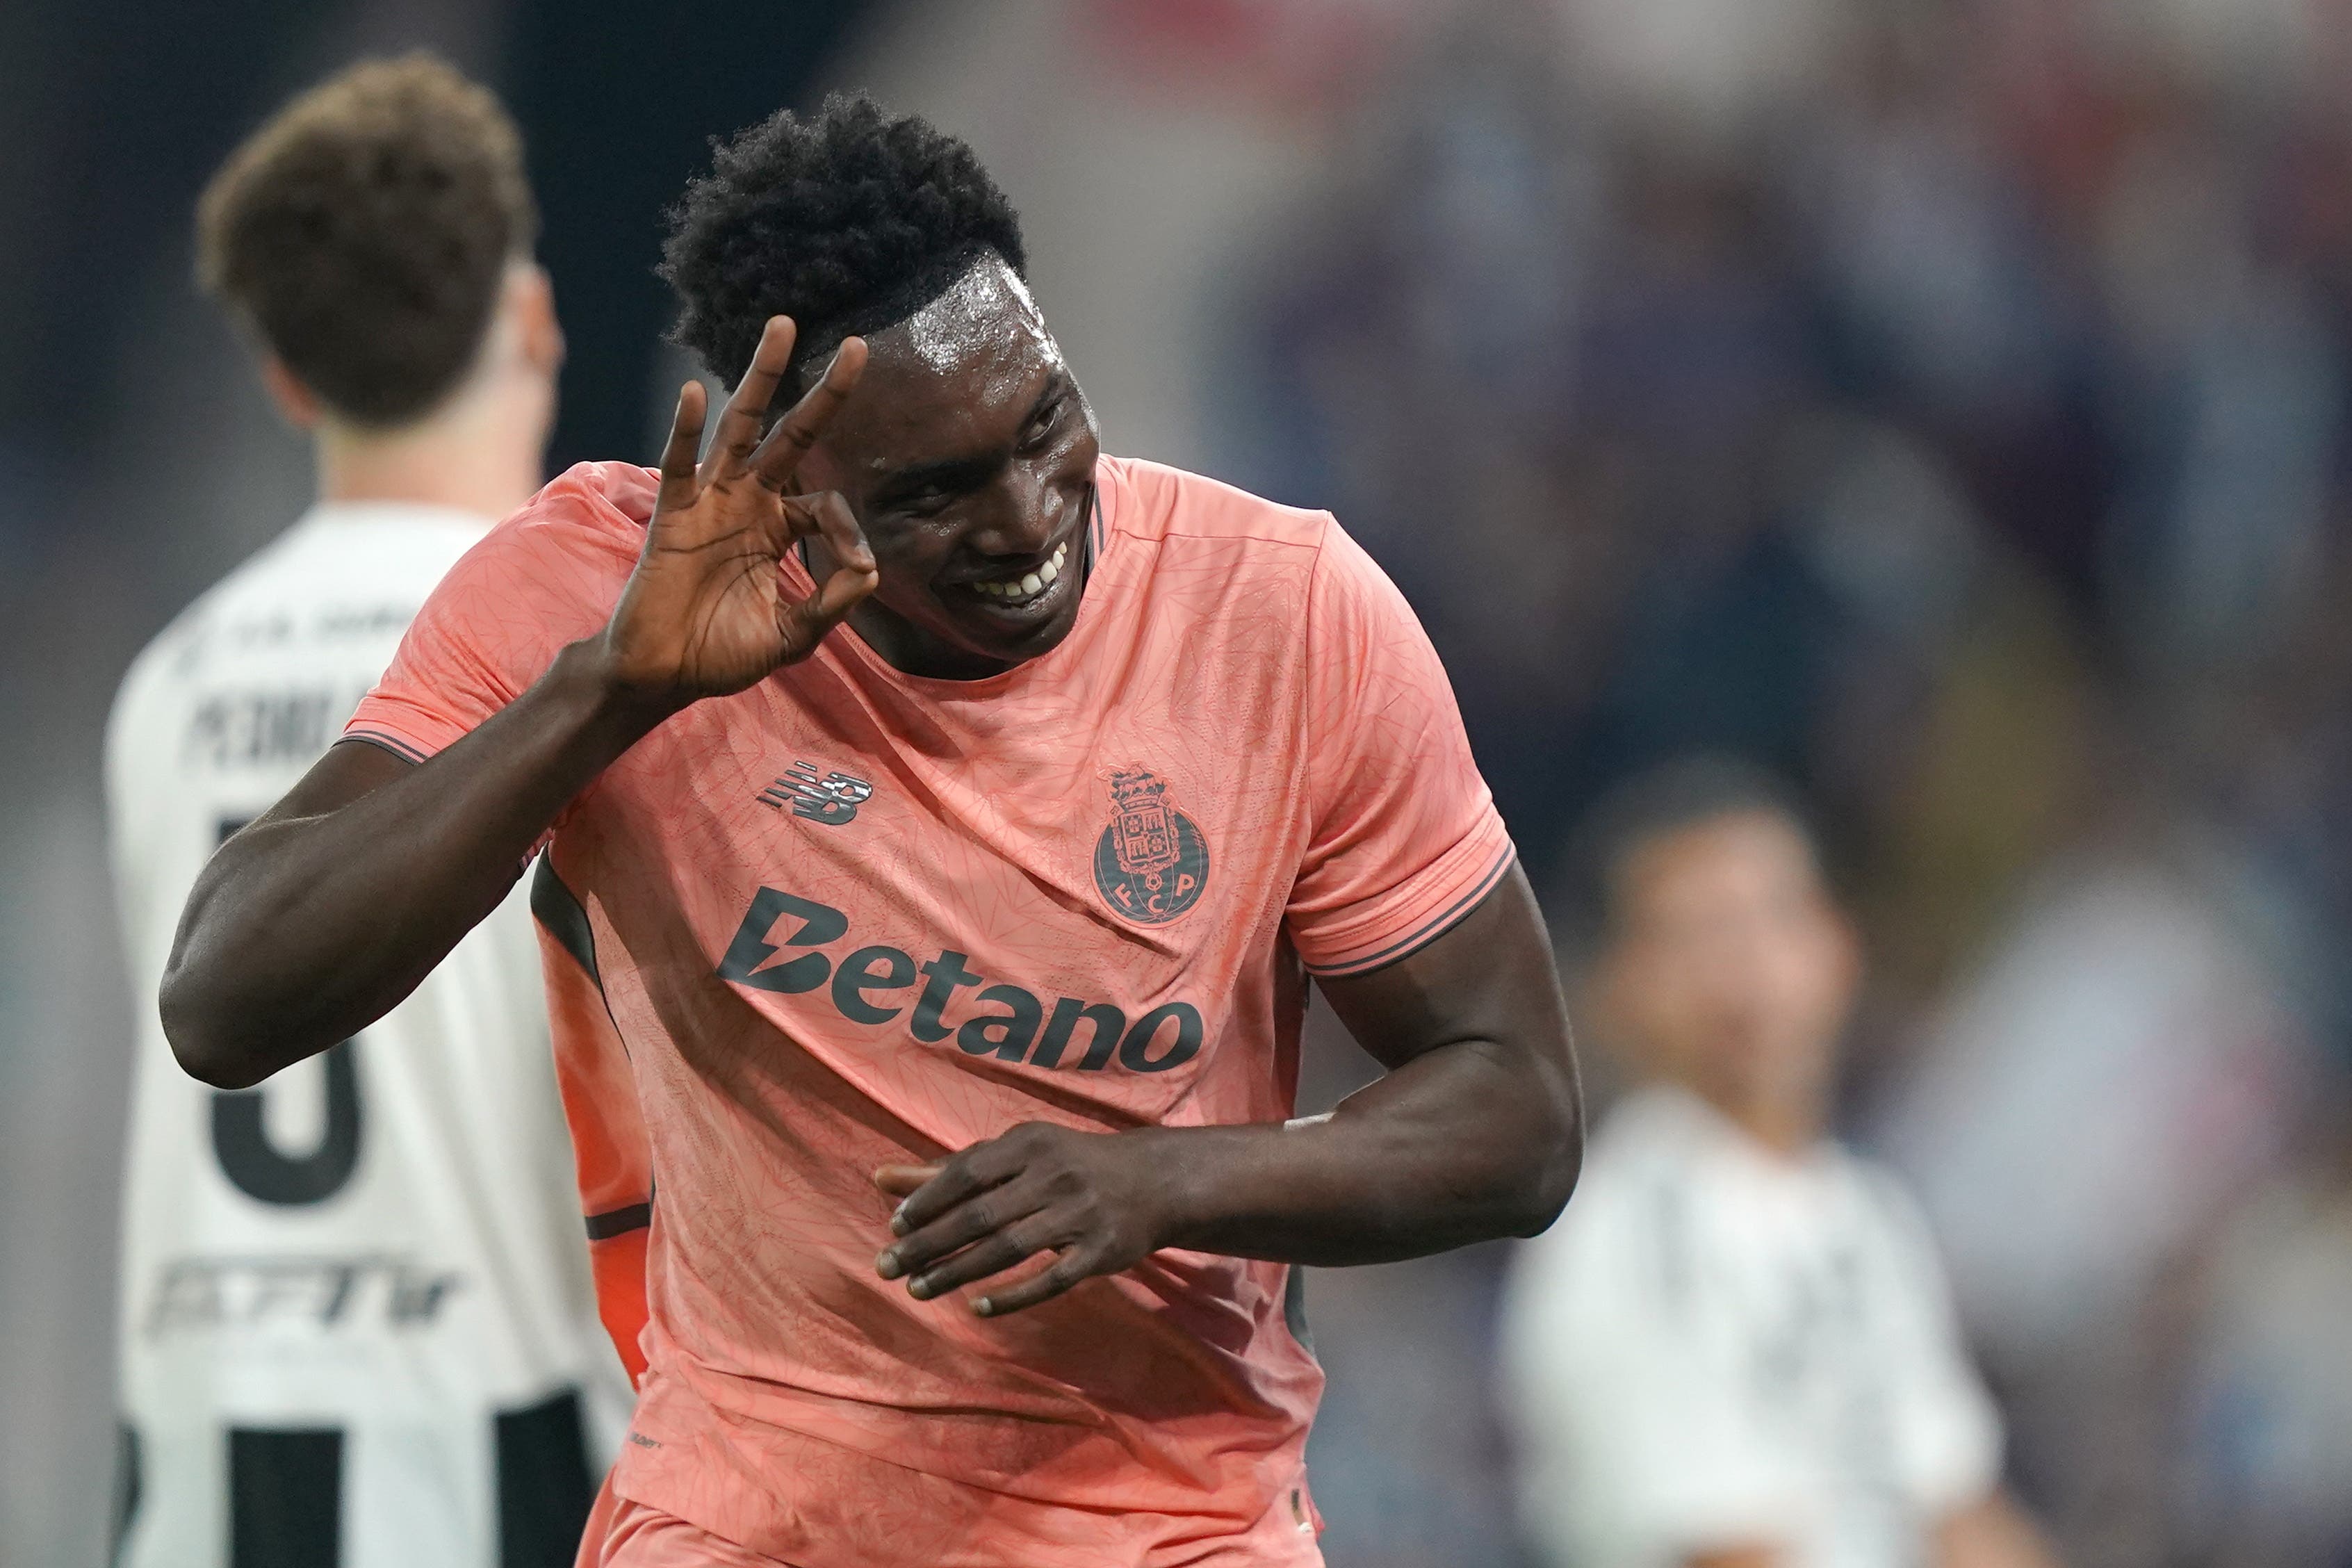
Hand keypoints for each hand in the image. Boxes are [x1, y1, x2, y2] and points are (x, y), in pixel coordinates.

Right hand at [599, 316, 877, 707]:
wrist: (664, 675)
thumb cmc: (721, 653)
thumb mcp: (792, 635)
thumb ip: (831, 603)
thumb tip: (870, 569)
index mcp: (777, 527)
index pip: (826, 504)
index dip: (848, 531)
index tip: (855, 568)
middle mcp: (747, 502)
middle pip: (792, 435)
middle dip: (824, 394)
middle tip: (860, 347)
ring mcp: (710, 502)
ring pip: (740, 427)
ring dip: (761, 378)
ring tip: (784, 328)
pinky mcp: (673, 516)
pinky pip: (678, 466)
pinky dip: (682, 431)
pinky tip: (691, 395)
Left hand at [872, 1123, 1178, 1316]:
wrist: (1154, 1181)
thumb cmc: (1068, 1166)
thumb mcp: (1016, 1155)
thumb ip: (951, 1169)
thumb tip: (880, 1177)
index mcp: (1030, 1144)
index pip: (967, 1172)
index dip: (928, 1200)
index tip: (894, 1228)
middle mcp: (1055, 1175)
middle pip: (981, 1214)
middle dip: (929, 1243)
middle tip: (887, 1268)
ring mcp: (1080, 1215)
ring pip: (1009, 1249)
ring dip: (958, 1271)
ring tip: (919, 1289)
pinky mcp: (1101, 1252)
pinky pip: (1051, 1280)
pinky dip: (1012, 1296)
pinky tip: (976, 1307)